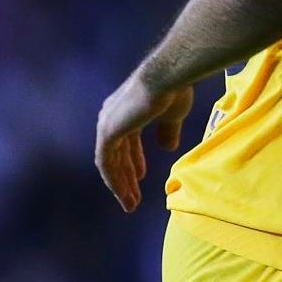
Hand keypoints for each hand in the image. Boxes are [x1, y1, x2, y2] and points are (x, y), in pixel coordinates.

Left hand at [95, 73, 192, 211]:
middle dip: (126, 176)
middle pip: (116, 153)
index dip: (134, 159)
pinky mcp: (108, 134)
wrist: (167, 78)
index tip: (142, 176)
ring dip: (121, 184)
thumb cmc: (174, 90)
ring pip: (110, 162)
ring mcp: (107, 125)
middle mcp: (111, 117)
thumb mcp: (172, 116)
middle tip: (134, 197)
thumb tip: (167, 148)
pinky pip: (108, 164)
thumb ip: (167, 132)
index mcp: (125, 111)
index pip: (126, 140)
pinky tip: (125, 193)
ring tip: (130, 203)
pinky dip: (115, 180)